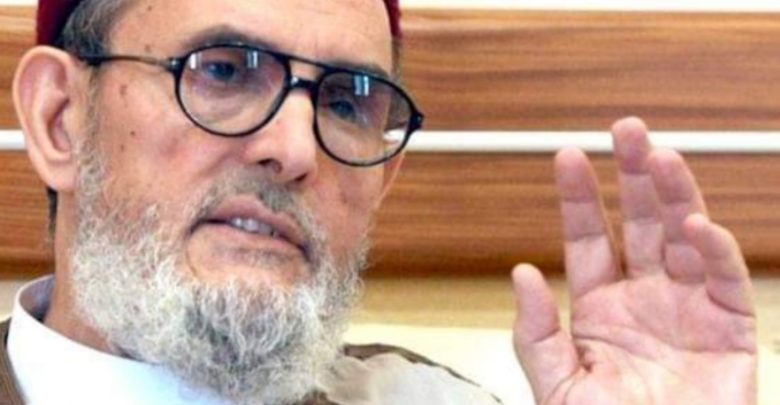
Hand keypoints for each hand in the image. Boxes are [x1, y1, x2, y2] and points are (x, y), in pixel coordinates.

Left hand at [511, 117, 756, 404]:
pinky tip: (695, 224)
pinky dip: (714, 251)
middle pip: (640, 223)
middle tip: (626, 130)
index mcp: (600, 307)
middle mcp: (645, 298)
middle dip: (634, 175)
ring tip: (659, 157)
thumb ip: (536, 333)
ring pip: (683, 237)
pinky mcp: (730, 330)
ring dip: (674, 196)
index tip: (567, 156)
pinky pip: (725, 281)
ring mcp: (688, 308)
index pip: (590, 239)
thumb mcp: (558, 385)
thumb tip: (520, 273)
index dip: (580, 197)